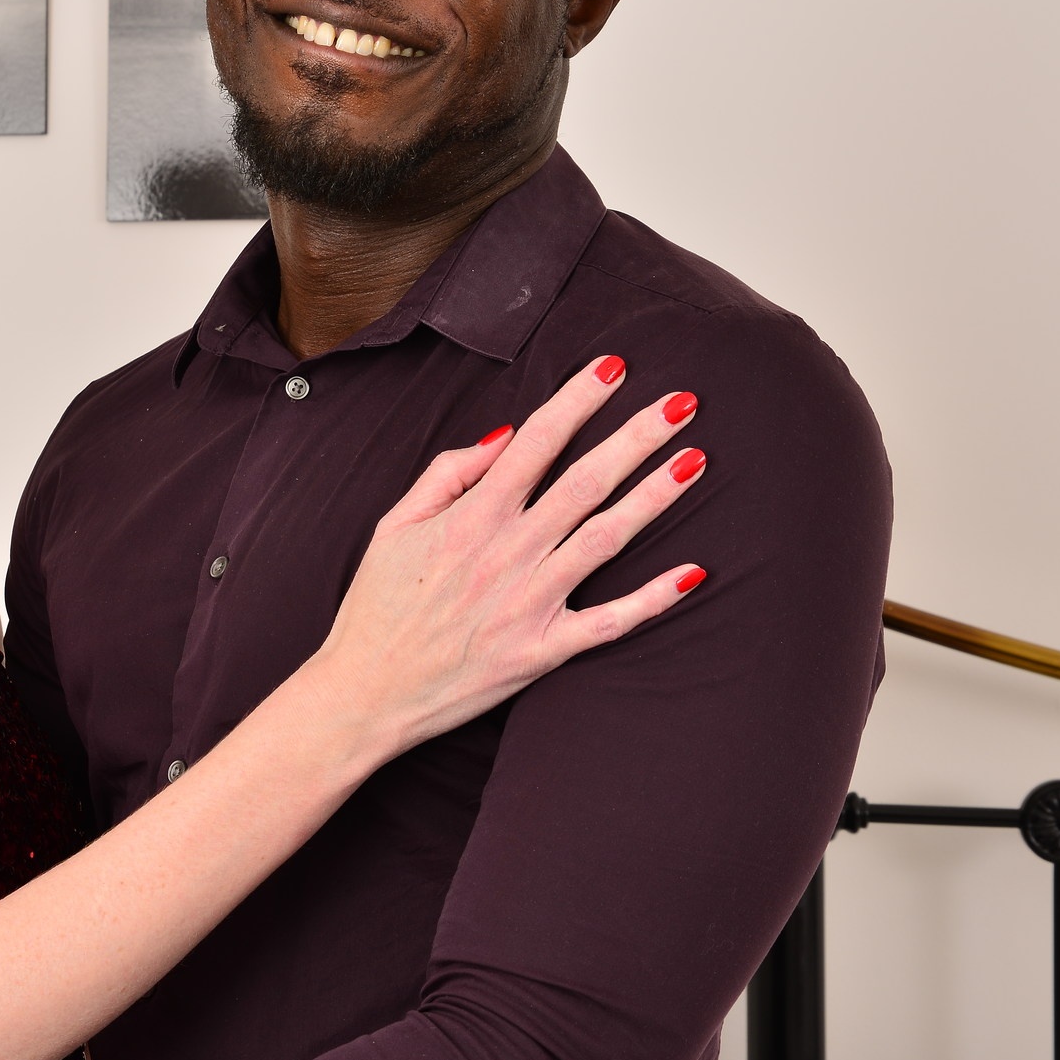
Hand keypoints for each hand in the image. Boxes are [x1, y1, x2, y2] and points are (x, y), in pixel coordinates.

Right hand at [307, 356, 706, 760]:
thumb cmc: (376, 608)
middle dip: (635, 437)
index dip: (578, 400)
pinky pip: (609, 623)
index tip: (614, 366)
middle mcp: (507, 554)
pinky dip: (653, 599)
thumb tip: (504, 435)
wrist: (364, 693)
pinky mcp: (542, 652)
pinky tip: (694, 571)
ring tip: (695, 460)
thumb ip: (447, 474)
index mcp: (471, 518)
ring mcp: (529, 604)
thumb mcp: (394, 526)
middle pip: (584, 482)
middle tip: (681, 403)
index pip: (536, 444)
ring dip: (653, 498)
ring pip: (605, 539)